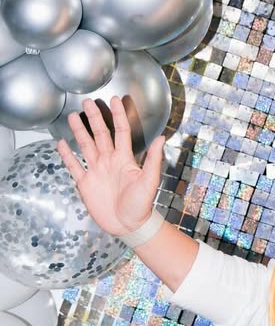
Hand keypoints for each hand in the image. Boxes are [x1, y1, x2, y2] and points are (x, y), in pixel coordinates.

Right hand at [56, 97, 164, 237]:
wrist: (128, 225)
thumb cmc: (142, 204)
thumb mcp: (150, 180)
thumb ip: (154, 159)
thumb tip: (162, 137)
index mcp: (125, 158)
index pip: (120, 131)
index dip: (117, 115)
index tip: (115, 100)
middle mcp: (109, 161)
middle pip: (100, 134)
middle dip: (94, 118)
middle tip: (87, 101)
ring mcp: (96, 171)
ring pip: (86, 146)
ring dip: (79, 131)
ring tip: (72, 116)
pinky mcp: (85, 183)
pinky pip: (74, 166)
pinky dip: (67, 155)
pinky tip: (61, 143)